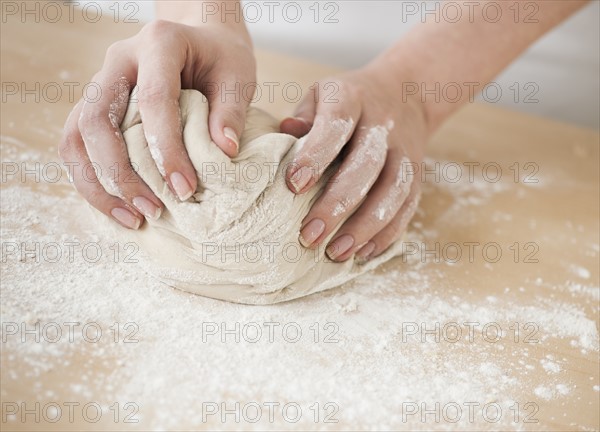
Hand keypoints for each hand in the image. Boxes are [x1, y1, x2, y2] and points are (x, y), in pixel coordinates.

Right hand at [59, 20, 255, 228]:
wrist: (200, 42)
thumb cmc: (221, 59)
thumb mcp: (237, 76)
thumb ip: (230, 111)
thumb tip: (224, 152)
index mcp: (158, 44)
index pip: (152, 99)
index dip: (166, 149)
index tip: (185, 189)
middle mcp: (119, 61)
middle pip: (97, 120)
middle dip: (122, 173)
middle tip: (154, 210)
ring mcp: (100, 83)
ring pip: (76, 136)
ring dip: (98, 184)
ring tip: (133, 219)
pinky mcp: (94, 106)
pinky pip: (77, 145)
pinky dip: (92, 180)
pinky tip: (119, 208)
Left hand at [281, 66, 426, 261]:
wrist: (405, 93)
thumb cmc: (349, 102)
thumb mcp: (322, 95)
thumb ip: (304, 117)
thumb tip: (284, 134)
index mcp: (352, 99)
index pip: (335, 125)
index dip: (315, 155)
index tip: (293, 186)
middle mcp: (383, 124)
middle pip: (365, 166)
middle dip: (336, 204)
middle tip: (309, 236)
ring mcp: (405, 150)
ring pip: (393, 191)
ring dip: (365, 226)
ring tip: (336, 252)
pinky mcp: (418, 174)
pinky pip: (408, 206)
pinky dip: (387, 233)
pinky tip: (363, 253)